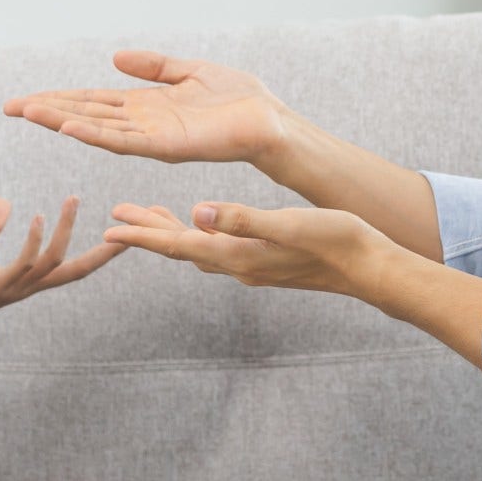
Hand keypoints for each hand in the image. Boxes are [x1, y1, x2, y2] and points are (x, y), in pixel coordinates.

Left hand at [0, 195, 125, 341]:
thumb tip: (4, 200)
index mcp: (28, 280)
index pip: (73, 267)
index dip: (99, 254)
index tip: (123, 236)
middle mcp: (27, 287)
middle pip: (76, 271)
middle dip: (104, 254)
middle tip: (128, 231)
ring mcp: (13, 288)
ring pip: (52, 262)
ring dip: (64, 231)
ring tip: (72, 200)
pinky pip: (23, 264)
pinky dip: (34, 241)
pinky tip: (39, 218)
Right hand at [3, 51, 293, 166]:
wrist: (270, 120)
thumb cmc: (239, 100)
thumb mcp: (189, 72)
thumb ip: (153, 66)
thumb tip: (115, 58)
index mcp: (146, 107)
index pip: (93, 102)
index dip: (59, 99)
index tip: (25, 99)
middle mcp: (142, 125)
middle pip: (85, 116)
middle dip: (48, 112)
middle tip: (9, 107)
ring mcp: (151, 138)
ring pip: (97, 129)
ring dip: (62, 121)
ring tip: (28, 112)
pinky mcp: (167, 147)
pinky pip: (125, 142)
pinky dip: (96, 134)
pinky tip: (71, 126)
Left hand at [103, 200, 401, 298]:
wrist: (371, 268)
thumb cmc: (335, 242)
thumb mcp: (287, 225)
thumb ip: (242, 219)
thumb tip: (198, 212)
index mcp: (239, 256)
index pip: (180, 246)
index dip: (143, 237)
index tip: (110, 230)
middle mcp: (240, 266)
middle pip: (182, 249)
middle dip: (148, 233)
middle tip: (115, 218)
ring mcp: (254, 267)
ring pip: (199, 250)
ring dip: (172, 234)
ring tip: (149, 217)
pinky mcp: (267, 263)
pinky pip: (219, 250)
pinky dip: (200, 236)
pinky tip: (203, 226)